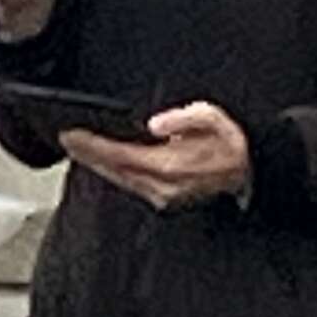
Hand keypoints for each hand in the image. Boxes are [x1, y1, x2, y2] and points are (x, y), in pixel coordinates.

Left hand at [60, 101, 251, 210]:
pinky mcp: (164, 200)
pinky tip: (108, 163)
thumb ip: (185, 117)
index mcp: (169, 164)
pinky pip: (130, 185)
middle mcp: (161, 185)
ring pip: (119, 180)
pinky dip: (114, 172)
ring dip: (99, 165)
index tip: (73, 134)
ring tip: (82, 149)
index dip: (92, 145)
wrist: (249, 173)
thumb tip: (157, 121)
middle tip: (68, 140)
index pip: (119, 155)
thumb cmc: (231, 145)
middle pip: (112, 170)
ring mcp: (161, 196)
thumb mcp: (214, 119)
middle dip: (88, 155)